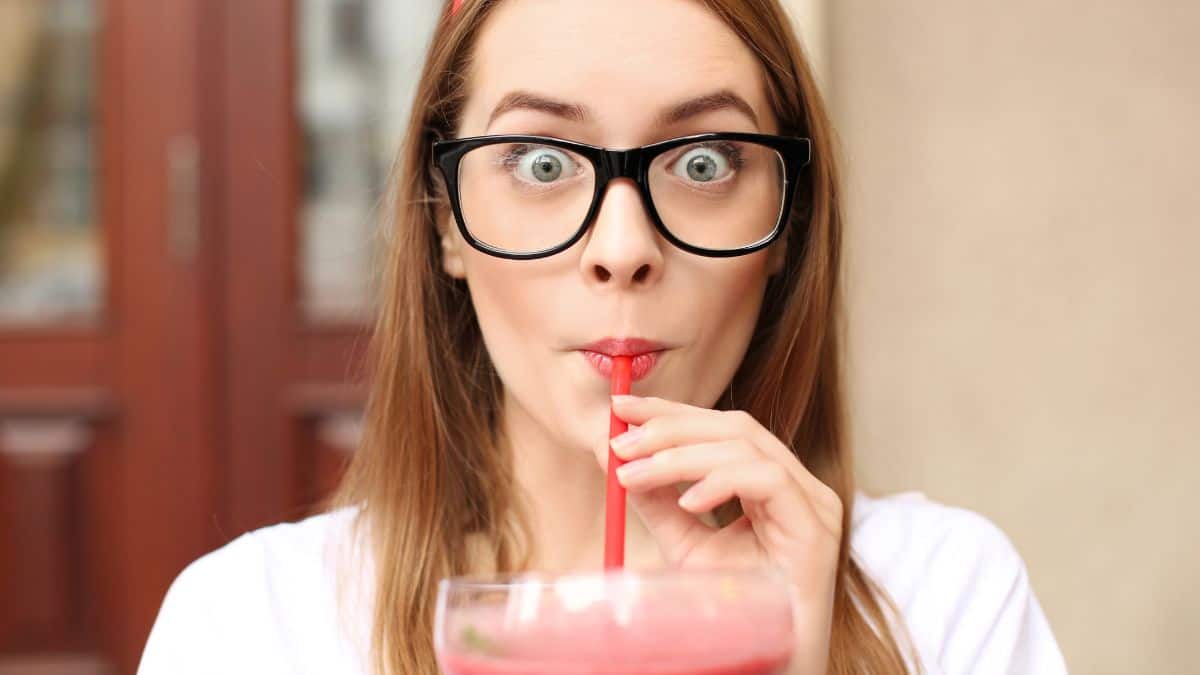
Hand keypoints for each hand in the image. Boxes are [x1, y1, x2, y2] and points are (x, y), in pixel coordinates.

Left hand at [596, 394, 842, 674]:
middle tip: (620, 440)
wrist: (771, 665)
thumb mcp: (686, 547)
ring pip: (746, 446)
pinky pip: (768, 481)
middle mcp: (797, 485)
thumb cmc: (737, 613)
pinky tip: (687, 501)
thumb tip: (617, 460)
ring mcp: (812, 503)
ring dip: (680, 454)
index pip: (720, 428)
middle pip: (734, 426)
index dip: (670, 412)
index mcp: (770, 483)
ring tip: (633, 473)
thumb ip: (659, 503)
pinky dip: (721, 481)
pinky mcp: (816, 527)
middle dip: (669, 426)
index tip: (620, 407)